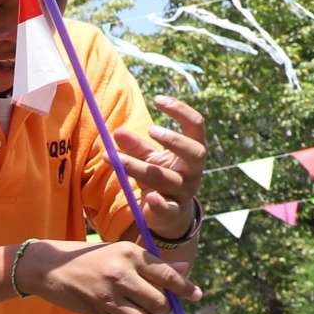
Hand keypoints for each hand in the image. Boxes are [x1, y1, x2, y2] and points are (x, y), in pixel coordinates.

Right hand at [25, 240, 201, 313]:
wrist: (50, 267)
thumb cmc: (91, 258)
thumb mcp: (121, 252)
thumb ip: (152, 264)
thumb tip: (185, 272)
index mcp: (130, 254)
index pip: (168, 275)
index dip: (185, 289)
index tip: (197, 295)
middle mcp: (121, 274)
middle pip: (160, 303)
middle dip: (163, 308)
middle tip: (156, 304)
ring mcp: (107, 296)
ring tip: (139, 312)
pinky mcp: (96, 313)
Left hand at [115, 96, 206, 243]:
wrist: (169, 214)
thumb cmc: (161, 177)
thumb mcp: (149, 158)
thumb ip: (135, 146)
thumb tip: (116, 131)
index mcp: (193, 150)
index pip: (197, 125)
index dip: (181, 110)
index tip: (157, 99)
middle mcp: (194, 170)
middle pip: (193, 152)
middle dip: (173, 140)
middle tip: (150, 129)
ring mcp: (185, 192)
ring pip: (168, 179)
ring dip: (140, 168)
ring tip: (116, 159)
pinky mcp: (173, 212)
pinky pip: (168, 208)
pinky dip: (160, 203)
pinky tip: (150, 197)